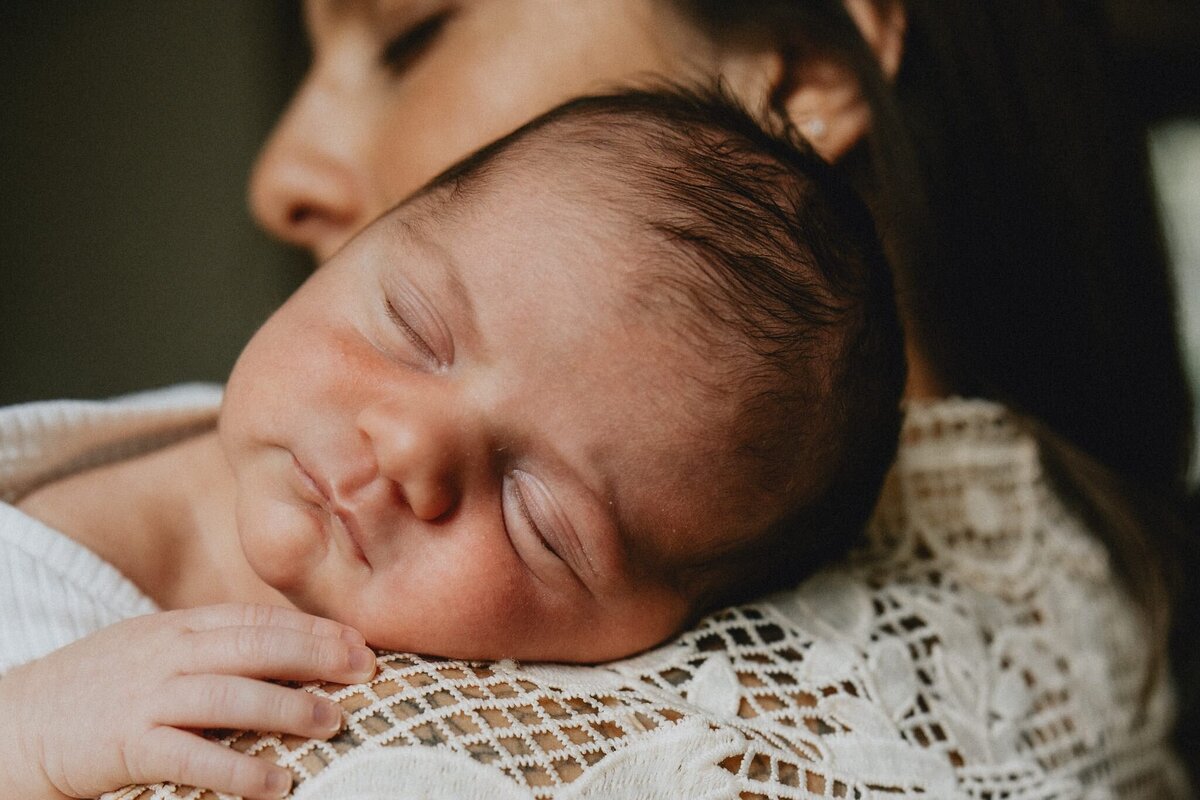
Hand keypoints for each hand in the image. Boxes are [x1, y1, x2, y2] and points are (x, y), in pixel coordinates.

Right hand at [0, 604, 376, 799]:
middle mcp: (167, 653)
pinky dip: (238, 770)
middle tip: (364, 669)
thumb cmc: (101, 686)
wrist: (17, 721)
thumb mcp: (155, 648)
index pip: (257, 618)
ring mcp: (147, 696)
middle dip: (316, 655)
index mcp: (177, 626)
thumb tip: (287, 652)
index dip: (312, 628)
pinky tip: (277, 782)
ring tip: (333, 721)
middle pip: (254, 646)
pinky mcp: (127, 744)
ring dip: (288, 708)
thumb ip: (211, 645)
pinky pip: (192, 757)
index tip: (357, 640)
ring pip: (230, 695)